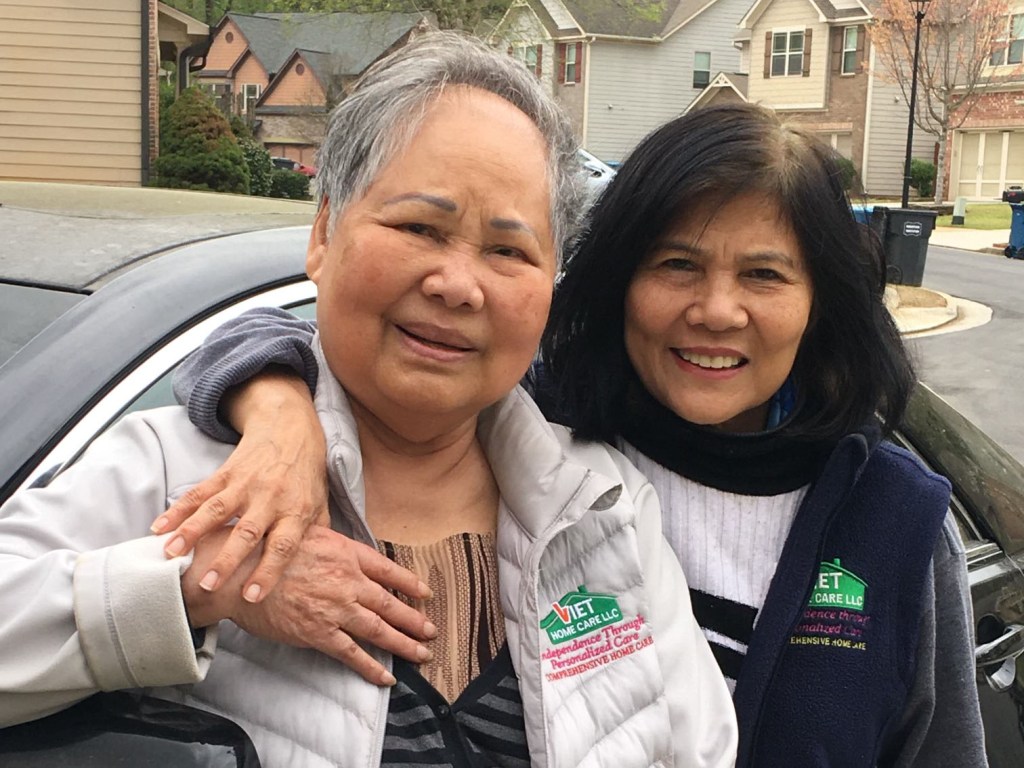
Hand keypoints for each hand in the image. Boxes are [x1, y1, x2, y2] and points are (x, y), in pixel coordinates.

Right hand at [154, 372, 332, 600]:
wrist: (290, 428)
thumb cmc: (306, 475)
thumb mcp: (319, 504)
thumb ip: (317, 538)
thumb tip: (317, 574)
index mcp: (295, 511)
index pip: (283, 546)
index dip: (268, 571)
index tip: (252, 596)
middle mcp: (269, 499)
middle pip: (246, 532)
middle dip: (226, 560)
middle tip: (208, 584)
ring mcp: (245, 485)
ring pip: (215, 511)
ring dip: (191, 533)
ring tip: (171, 555)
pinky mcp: (225, 473)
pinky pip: (198, 493)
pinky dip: (177, 511)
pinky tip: (159, 528)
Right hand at [184, 527, 437, 685]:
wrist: (241, 572)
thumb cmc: (270, 549)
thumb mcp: (310, 533)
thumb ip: (335, 545)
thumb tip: (347, 551)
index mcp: (347, 554)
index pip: (389, 570)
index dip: (410, 584)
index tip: (426, 594)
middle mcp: (348, 581)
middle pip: (390, 603)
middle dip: (414, 619)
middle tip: (431, 630)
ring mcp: (336, 608)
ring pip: (379, 629)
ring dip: (404, 644)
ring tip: (422, 653)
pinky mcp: (319, 633)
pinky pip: (352, 654)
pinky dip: (372, 667)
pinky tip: (387, 677)